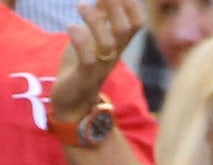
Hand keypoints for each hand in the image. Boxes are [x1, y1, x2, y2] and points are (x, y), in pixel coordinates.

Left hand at [51, 0, 142, 123]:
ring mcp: (100, 66)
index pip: (135, 24)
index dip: (130, 4)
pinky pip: (88, 60)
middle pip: (125, 30)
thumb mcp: (92, 36)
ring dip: (96, 22)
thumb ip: (100, 17)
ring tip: (81, 6)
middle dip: (115, 7)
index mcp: (118, 44)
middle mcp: (113, 54)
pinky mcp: (84, 77)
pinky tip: (72, 27)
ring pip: (108, 44)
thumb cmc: (83, 64)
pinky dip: (81, 42)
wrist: (74, 101)